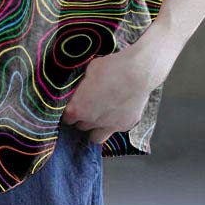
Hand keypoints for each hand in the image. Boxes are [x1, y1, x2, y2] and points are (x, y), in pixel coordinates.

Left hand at [60, 38, 174, 145]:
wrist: (137, 72)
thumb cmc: (110, 68)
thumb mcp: (88, 71)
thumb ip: (80, 85)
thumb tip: (78, 88)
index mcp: (77, 109)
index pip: (66, 118)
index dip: (69, 110)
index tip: (73, 104)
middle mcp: (91, 121)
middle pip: (80, 126)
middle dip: (82, 118)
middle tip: (87, 105)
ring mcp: (109, 126)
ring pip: (95, 136)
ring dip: (94, 127)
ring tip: (98, 114)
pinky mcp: (125, 125)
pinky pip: (114, 129)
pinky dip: (112, 122)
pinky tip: (116, 109)